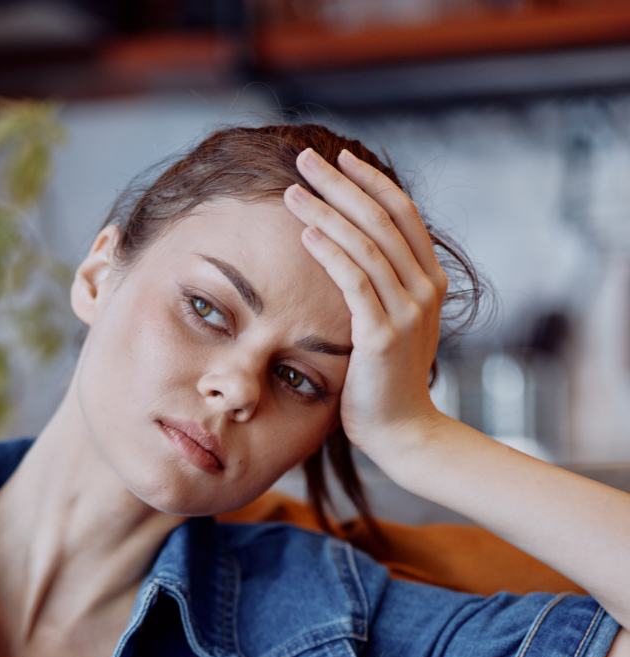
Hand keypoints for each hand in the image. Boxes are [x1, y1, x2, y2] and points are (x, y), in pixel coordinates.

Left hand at [283, 146, 448, 464]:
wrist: (402, 433)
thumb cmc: (384, 386)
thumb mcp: (389, 328)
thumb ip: (379, 294)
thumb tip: (347, 263)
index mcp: (428, 281)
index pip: (400, 214)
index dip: (369, 182)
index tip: (338, 159)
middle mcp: (424, 288)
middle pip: (382, 217)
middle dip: (341, 183)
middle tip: (305, 157)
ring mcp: (407, 311)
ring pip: (366, 244)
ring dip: (327, 211)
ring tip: (293, 190)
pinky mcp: (383, 334)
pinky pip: (356, 282)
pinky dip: (331, 254)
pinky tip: (307, 233)